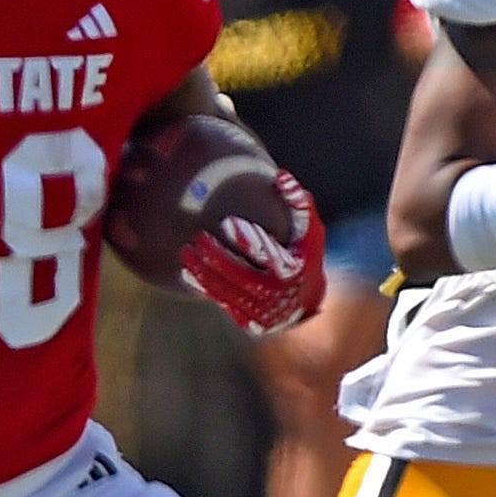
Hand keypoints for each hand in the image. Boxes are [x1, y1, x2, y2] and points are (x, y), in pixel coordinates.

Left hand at [184, 170, 325, 338]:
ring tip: (186, 251)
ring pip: (229, 292)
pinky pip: (223, 304)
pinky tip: (187, 273)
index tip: (227, 222)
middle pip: (243, 276)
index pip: (269, 256)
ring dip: (205, 272)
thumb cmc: (304, 254)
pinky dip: (205, 288)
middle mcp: (279, 295)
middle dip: (218, 257)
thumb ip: (298, 202)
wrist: (305, 299)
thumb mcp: (309, 228)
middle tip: (198, 238)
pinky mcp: (250, 321)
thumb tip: (280, 175)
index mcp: (295, 271)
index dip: (248, 240)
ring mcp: (264, 311)